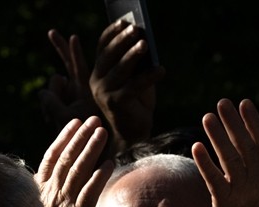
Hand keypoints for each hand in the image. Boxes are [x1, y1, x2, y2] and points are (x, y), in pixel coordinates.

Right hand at [36, 115, 112, 206]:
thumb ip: (38, 203)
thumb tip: (44, 195)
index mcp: (36, 192)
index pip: (51, 158)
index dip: (63, 138)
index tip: (73, 123)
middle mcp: (49, 194)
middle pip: (66, 158)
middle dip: (80, 136)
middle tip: (93, 119)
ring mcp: (63, 205)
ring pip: (78, 169)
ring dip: (91, 148)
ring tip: (102, 132)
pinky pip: (90, 192)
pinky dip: (99, 176)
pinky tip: (110, 163)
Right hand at [38, 29, 99, 128]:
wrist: (83, 148)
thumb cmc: (80, 135)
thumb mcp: (65, 119)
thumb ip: (52, 103)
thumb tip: (41, 91)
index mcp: (85, 90)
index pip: (78, 67)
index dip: (74, 53)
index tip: (74, 37)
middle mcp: (77, 88)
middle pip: (67, 64)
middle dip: (60, 48)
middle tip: (52, 32)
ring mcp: (68, 94)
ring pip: (52, 85)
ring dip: (50, 97)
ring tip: (54, 118)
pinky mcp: (60, 101)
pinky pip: (46, 96)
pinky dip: (46, 107)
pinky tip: (50, 120)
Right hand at [89, 18, 162, 151]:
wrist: (134, 133)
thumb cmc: (136, 103)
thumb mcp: (135, 78)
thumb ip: (136, 63)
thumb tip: (143, 42)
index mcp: (99, 72)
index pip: (102, 47)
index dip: (111, 33)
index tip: (123, 21)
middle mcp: (97, 81)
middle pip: (109, 55)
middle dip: (122, 40)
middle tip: (135, 28)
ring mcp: (104, 93)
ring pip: (120, 69)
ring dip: (133, 54)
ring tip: (145, 44)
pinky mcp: (116, 103)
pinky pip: (134, 86)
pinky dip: (149, 77)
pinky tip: (161, 70)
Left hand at [192, 98, 258, 206]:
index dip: (253, 122)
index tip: (244, 103)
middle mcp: (258, 181)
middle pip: (245, 146)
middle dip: (234, 123)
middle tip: (222, 102)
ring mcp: (243, 193)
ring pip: (230, 160)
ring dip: (218, 137)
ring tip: (207, 117)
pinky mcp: (226, 205)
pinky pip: (215, 180)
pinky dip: (206, 163)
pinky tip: (196, 147)